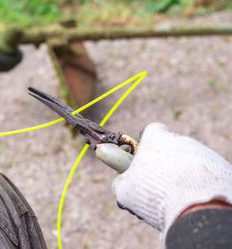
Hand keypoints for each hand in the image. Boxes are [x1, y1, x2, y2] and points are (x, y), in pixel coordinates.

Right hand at [112, 123, 231, 236]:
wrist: (196, 208)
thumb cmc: (154, 193)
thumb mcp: (124, 189)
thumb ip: (120, 180)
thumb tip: (120, 181)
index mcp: (157, 137)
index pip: (151, 130)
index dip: (146, 144)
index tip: (143, 160)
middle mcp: (180, 139)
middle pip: (170, 148)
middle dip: (164, 164)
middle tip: (158, 185)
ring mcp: (202, 152)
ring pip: (187, 161)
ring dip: (181, 174)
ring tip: (176, 197)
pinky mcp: (219, 166)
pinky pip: (203, 172)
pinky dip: (197, 183)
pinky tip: (192, 199)